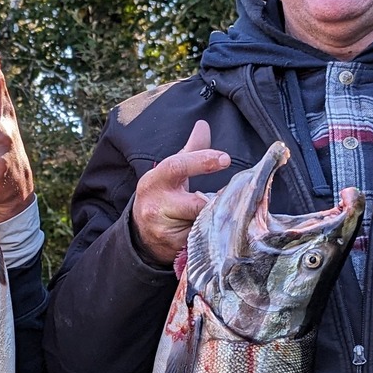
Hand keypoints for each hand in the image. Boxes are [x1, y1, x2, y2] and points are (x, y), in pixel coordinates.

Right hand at [131, 121, 231, 267]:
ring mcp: (162, 229)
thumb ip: (191, 150)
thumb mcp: (171, 173)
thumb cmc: (163, 197)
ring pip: (201, 224)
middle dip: (215, 203)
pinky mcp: (172, 248)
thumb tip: (203, 124)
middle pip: (196, 204)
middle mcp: (155, 205)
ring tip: (220, 216)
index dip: (202, 161)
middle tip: (230, 200)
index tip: (225, 158)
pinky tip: (212, 232)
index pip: (176, 166)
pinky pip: (201, 240)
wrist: (142, 234)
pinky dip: (210, 235)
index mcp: (154, 181)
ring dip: (215, 220)